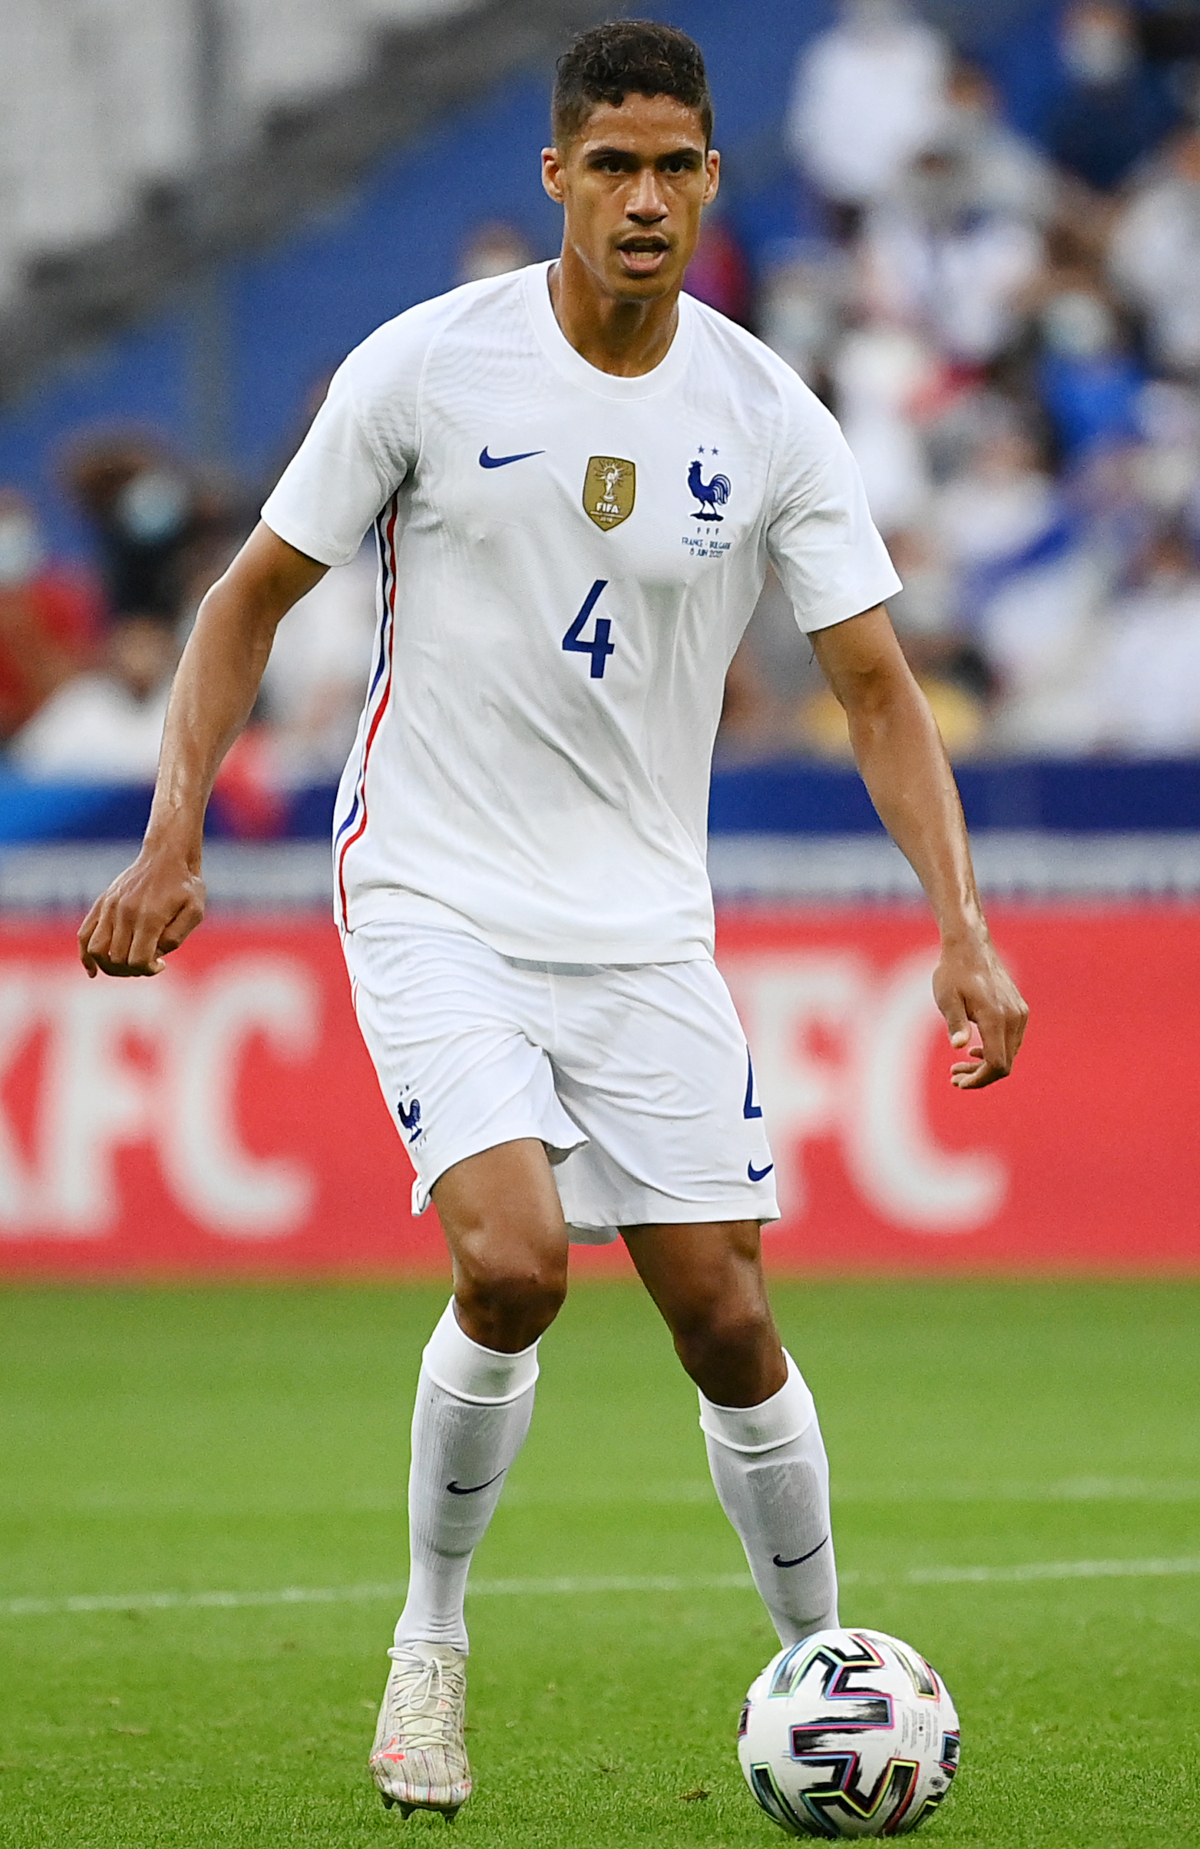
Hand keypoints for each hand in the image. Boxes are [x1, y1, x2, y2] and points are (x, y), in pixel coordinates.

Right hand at [78, 848, 205, 977]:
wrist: (167, 855)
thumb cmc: (185, 885)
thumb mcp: (195, 911)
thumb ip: (176, 937)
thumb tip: (155, 955)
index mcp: (149, 917)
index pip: (138, 960)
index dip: (149, 970)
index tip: (161, 964)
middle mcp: (125, 913)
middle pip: (117, 959)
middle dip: (133, 970)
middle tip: (149, 962)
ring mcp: (110, 908)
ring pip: (96, 951)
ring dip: (110, 966)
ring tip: (127, 963)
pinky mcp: (102, 903)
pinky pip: (84, 935)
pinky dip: (85, 956)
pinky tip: (93, 970)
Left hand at [933, 933, 1027, 1089]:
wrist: (970, 947)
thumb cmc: (953, 973)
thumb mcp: (947, 999)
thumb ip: (955, 1023)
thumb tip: (959, 1047)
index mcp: (995, 1018)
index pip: (997, 1064)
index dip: (980, 1080)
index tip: (959, 1083)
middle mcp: (1013, 1018)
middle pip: (1005, 1063)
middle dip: (980, 1076)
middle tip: (954, 1078)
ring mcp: (1019, 1014)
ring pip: (1010, 1053)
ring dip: (987, 1065)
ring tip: (959, 1066)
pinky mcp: (1019, 1010)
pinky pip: (1012, 1041)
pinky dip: (996, 1051)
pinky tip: (976, 1050)